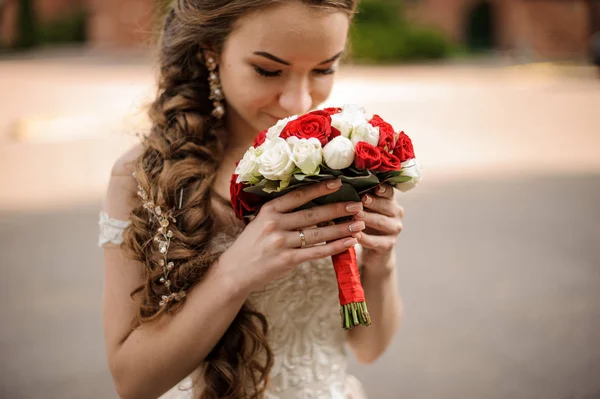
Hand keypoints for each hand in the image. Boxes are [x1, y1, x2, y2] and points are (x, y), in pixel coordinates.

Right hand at [220, 179, 365, 292]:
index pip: (298, 195)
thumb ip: (282, 213)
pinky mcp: (287, 260)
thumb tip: (313, 203)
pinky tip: (348, 242)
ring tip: (359, 224)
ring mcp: (281, 243)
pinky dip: (334, 247)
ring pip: (318, 233)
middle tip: (357, 205)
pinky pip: (316, 252)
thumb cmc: (251, 244)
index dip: (320, 188)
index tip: (339, 183)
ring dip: (341, 228)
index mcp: (269, 210)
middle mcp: (274, 224)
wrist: (235, 271)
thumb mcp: (260, 221)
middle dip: (338, 209)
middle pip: (312, 214)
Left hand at [353, 184, 403, 273]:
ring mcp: (394, 229)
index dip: (383, 190)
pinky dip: (364, 238)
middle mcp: (396, 213)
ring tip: (355, 216)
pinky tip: (354, 235)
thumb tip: (344, 185)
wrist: (373, 250)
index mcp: (390, 201)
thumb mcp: (364, 209)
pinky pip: (375, 241)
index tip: (376, 188)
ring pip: (381, 222)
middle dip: (373, 203)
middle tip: (362, 200)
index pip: (389, 192)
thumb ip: (360, 199)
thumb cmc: (365, 222)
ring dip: (368, 218)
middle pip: (386, 206)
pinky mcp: (388, 245)